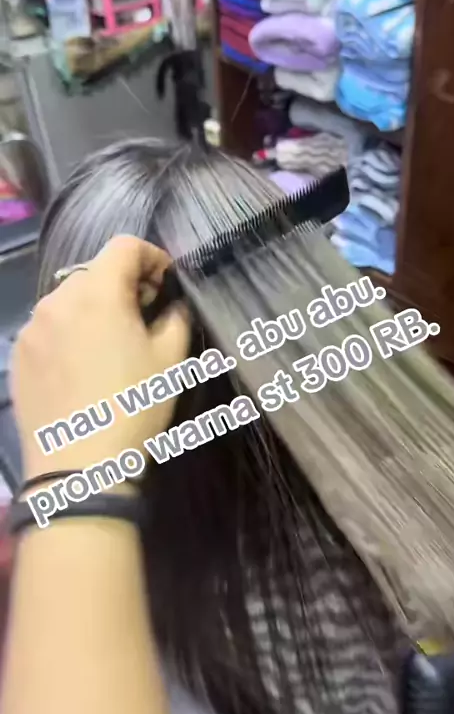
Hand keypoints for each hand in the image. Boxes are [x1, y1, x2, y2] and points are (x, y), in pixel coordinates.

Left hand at [12, 236, 190, 479]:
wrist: (78, 467)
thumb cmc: (133, 407)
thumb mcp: (170, 360)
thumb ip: (175, 318)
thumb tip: (170, 306)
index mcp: (98, 292)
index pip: (125, 246)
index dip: (153, 257)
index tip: (166, 284)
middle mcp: (57, 300)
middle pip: (94, 271)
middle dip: (123, 285)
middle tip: (144, 317)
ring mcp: (32, 328)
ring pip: (68, 300)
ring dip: (94, 309)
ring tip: (111, 346)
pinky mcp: (18, 356)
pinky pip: (49, 328)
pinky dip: (70, 333)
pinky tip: (83, 368)